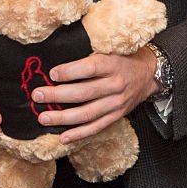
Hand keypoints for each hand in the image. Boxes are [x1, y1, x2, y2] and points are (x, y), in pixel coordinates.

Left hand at [31, 47, 157, 143]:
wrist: (149, 74)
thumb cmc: (124, 59)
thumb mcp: (111, 50)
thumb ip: (90, 57)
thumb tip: (59, 65)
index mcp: (113, 65)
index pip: (89, 68)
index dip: (69, 72)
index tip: (51, 74)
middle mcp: (115, 85)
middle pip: (83, 93)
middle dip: (57, 95)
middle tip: (38, 96)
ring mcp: (116, 103)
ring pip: (87, 114)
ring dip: (63, 117)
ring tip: (44, 117)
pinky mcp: (116, 116)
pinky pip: (96, 127)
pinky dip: (79, 134)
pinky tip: (63, 137)